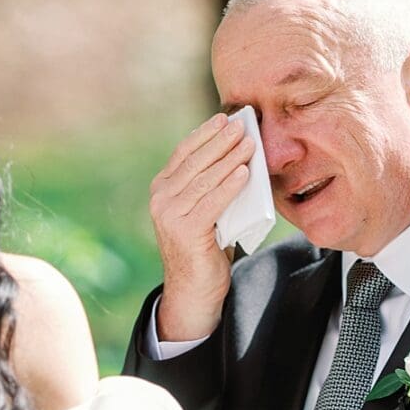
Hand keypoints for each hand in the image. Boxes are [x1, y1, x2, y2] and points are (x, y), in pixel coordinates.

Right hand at [149, 111, 252, 340]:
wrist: (194, 291)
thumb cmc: (206, 246)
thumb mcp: (206, 209)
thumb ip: (211, 185)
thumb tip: (239, 154)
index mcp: (162, 189)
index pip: (184, 152)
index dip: (205, 133)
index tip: (225, 118)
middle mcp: (160, 199)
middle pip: (194, 162)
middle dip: (220, 141)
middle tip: (242, 124)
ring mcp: (170, 215)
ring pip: (204, 179)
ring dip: (229, 158)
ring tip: (250, 143)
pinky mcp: (184, 232)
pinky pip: (211, 202)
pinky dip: (229, 186)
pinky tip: (244, 172)